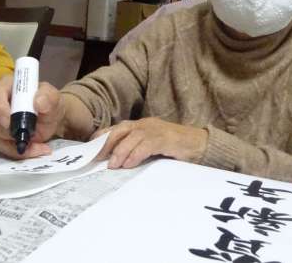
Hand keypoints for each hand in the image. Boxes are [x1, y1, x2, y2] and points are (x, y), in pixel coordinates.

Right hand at [0, 75, 63, 159]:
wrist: (51, 118)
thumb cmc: (48, 103)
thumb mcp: (53, 97)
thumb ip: (48, 97)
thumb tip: (38, 102)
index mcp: (6, 87)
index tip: (9, 122)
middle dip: (6, 131)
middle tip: (27, 135)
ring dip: (13, 143)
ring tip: (37, 143)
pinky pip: (1, 147)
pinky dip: (17, 151)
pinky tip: (36, 149)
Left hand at [93, 117, 207, 168]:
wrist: (201, 145)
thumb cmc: (175, 148)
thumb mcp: (152, 148)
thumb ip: (136, 151)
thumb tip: (115, 163)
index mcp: (141, 126)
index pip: (116, 129)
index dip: (102, 138)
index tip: (91, 150)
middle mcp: (146, 125)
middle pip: (120, 130)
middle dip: (107, 144)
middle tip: (97, 159)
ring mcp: (156, 130)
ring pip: (132, 137)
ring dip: (120, 152)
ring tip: (113, 166)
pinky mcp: (166, 138)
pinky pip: (146, 145)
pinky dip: (136, 154)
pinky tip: (129, 164)